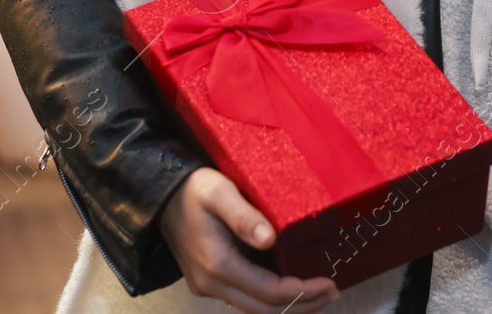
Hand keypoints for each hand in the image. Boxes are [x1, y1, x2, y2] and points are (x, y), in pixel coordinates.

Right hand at [159, 167, 339, 312]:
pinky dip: (270, 301)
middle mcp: (211, 283)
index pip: (270, 291)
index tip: (328, 281)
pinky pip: (245, 301)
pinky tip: (289, 290)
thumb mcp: (219, 192)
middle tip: (332, 292)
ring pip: (255, 310)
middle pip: (265, 310)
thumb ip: (244, 216)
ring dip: (289, 307)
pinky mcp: (207, 282)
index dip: (303, 291)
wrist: (159, 195)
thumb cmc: (192, 189)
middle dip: (303, 304)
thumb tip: (270, 238)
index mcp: (218, 264)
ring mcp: (207, 286)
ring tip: (318, 295)